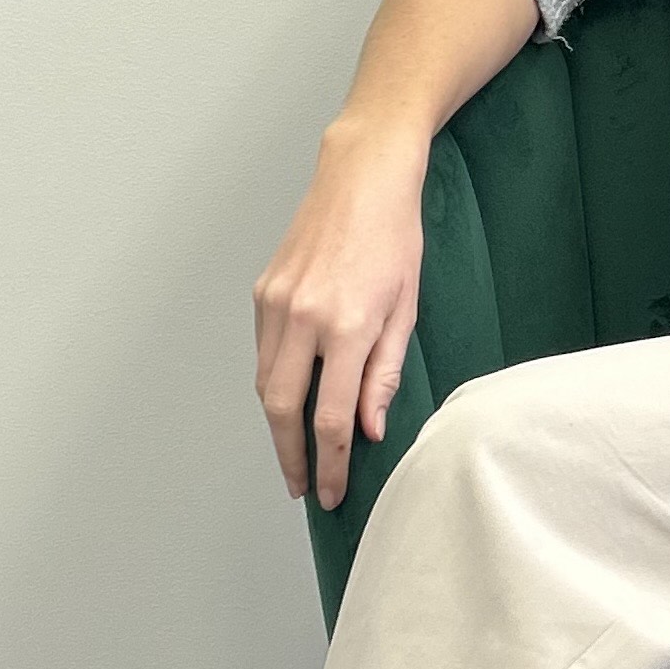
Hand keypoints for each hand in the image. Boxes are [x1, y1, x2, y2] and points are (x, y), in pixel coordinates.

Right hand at [253, 122, 426, 510]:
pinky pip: (263, 352)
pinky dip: (273, 382)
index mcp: (347, 325)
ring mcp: (276, 302)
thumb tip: (370, 429)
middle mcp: (303, 317)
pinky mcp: (263, 290)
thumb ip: (384, 373)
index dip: (332, 464)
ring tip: (297, 451)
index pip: (332, 418)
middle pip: (283, 410)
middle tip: (303, 487)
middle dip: (291, 457)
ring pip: (266, 383)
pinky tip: (290, 398)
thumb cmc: (395, 237)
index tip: (334, 492)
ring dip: (278, 424)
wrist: (362, 176)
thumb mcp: (406, 308)